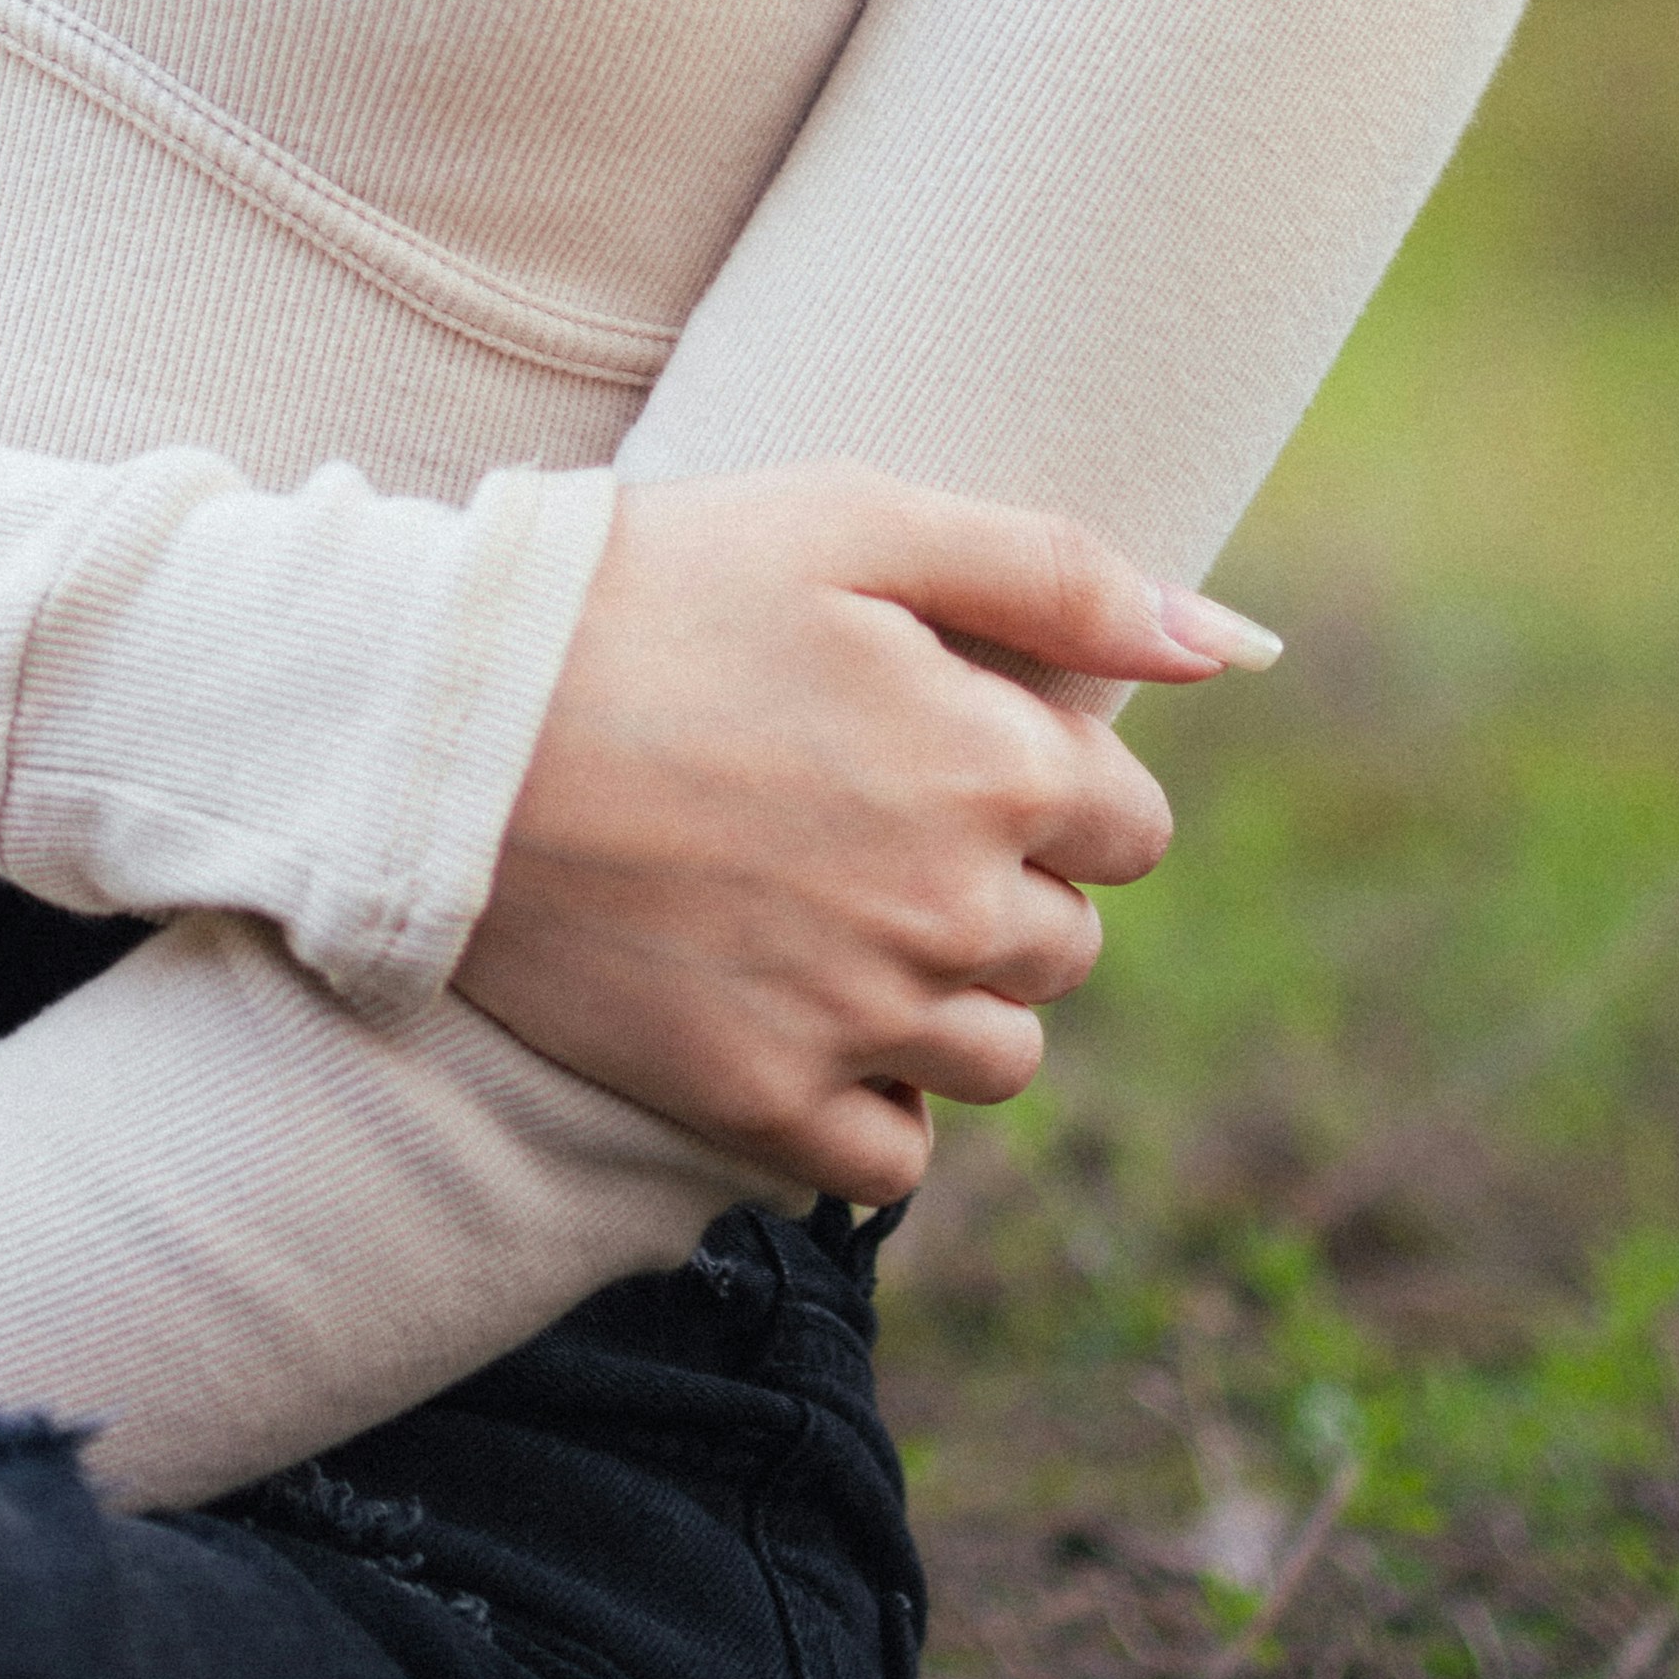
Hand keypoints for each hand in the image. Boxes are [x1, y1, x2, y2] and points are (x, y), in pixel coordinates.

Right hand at [451, 464, 1273, 1201]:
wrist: (445, 723)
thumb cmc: (654, 587)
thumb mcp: (856, 518)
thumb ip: (1056, 572)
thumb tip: (1233, 642)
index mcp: (994, 764)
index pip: (1128, 822)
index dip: (1052, 776)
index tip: (953, 740)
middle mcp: (950, 910)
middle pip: (1066, 944)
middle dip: (1005, 884)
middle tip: (873, 816)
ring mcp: (857, 1021)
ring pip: (998, 1055)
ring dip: (952, 997)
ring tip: (839, 913)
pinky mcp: (758, 1106)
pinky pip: (895, 1160)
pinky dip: (876, 1106)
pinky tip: (807, 1015)